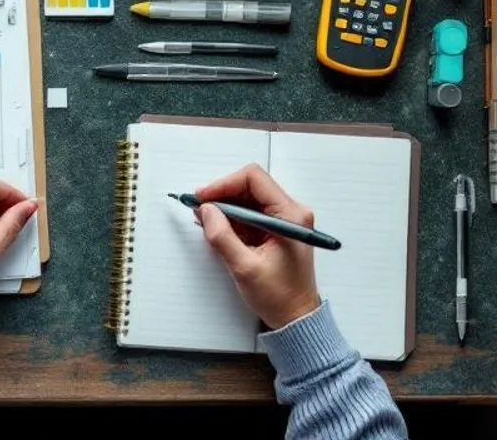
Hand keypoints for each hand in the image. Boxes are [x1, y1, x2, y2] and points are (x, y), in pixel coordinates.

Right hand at [196, 164, 320, 329]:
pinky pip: (251, 214)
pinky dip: (232, 218)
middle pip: (251, 186)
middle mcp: (291, 212)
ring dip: (225, 207)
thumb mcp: (245, 268)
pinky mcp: (276, 229)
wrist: (297, 318)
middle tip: (199, 208)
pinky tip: (218, 228)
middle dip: (222, 195)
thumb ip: (222, 237)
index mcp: (290, 215)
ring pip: (249, 199)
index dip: (224, 184)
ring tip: (205, 220)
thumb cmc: (280, 296)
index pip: (254, 179)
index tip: (203, 197)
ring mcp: (284, 220)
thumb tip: (206, 211)